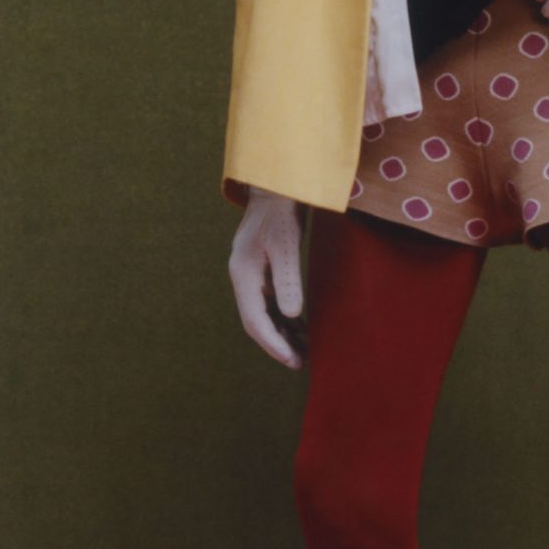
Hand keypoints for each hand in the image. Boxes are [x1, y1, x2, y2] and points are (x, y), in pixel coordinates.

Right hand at [229, 187, 305, 367]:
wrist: (277, 184)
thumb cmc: (281, 212)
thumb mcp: (286, 244)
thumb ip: (288, 280)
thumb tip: (292, 315)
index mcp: (243, 274)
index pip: (254, 320)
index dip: (273, 344)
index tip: (292, 361)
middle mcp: (243, 278)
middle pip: (256, 321)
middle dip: (276, 344)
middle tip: (300, 363)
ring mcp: (251, 274)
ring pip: (263, 314)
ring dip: (281, 334)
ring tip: (304, 352)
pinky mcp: (262, 270)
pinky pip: (270, 302)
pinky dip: (284, 318)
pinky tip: (301, 328)